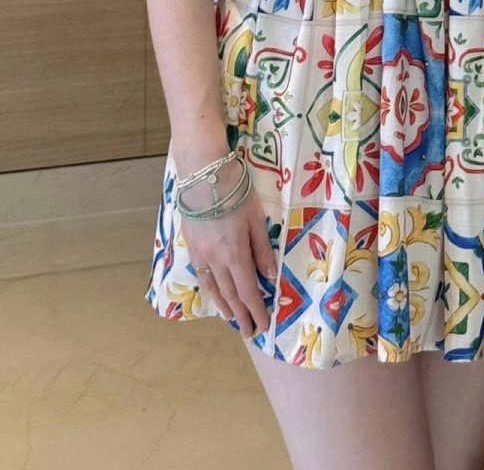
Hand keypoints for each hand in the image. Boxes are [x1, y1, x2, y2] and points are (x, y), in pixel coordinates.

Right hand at [184, 182, 276, 337]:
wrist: (203, 173)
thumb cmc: (236, 190)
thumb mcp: (257, 217)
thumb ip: (263, 249)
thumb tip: (270, 276)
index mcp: (234, 253)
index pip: (247, 291)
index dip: (256, 310)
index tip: (263, 326)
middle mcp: (215, 259)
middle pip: (229, 294)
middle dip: (241, 315)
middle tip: (249, 331)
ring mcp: (200, 254)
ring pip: (213, 288)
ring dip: (224, 306)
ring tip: (233, 320)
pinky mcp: (191, 245)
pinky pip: (202, 276)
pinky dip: (210, 290)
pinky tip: (215, 294)